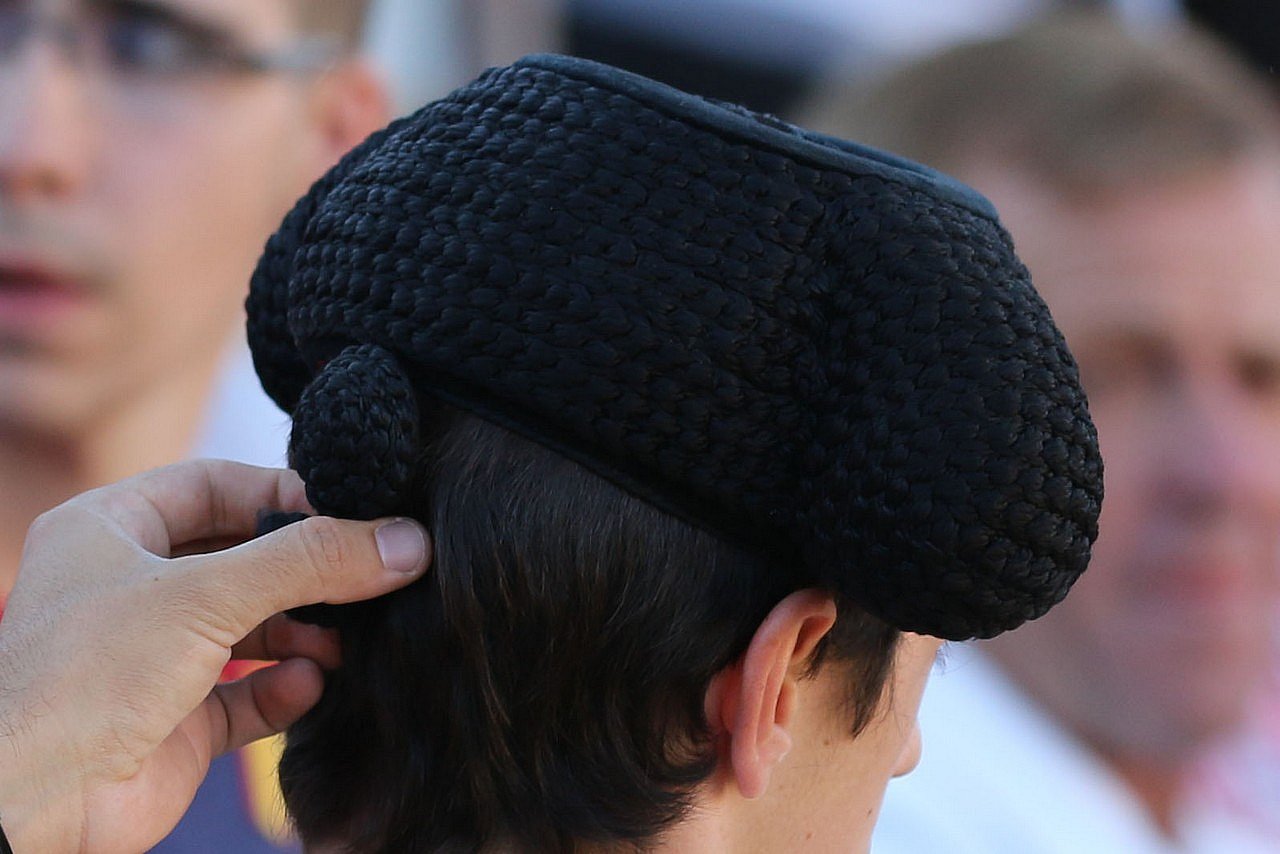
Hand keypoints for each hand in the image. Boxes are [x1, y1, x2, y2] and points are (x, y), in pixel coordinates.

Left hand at [0, 460, 429, 852]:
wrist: (32, 805)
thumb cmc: (87, 677)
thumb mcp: (206, 594)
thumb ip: (310, 561)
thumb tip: (405, 541)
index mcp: (110, 530)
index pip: (214, 485)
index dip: (282, 493)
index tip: (350, 512)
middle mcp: (131, 587)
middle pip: (243, 557)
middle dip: (305, 571)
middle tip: (367, 574)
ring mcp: (154, 656)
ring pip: (252, 626)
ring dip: (304, 632)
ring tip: (345, 641)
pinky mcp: (175, 719)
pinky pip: (247, 693)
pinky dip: (284, 688)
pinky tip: (308, 686)